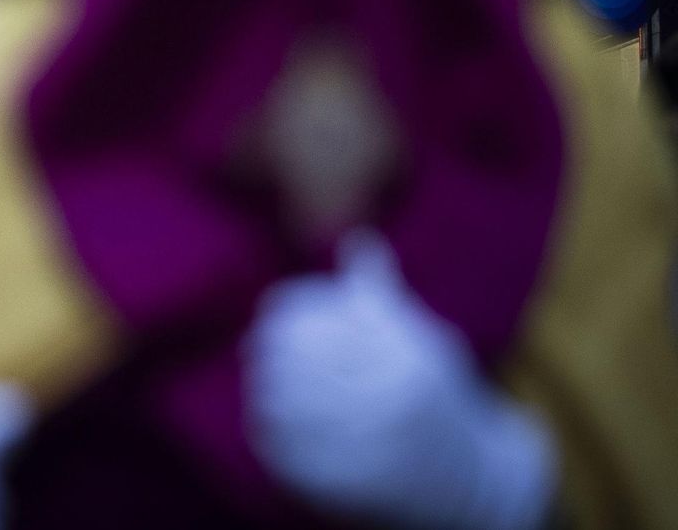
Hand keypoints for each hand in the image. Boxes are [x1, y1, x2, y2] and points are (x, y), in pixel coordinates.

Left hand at [245, 230, 555, 529]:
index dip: (279, 319)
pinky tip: (269, 426)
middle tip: (252, 354)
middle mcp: (390, 404)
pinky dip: (271, 439)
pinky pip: (289, 458)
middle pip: (291, 368)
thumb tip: (357, 238)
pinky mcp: (351, 490)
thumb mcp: (421, 337)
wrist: (475, 481)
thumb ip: (380, 293)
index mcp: (402, 360)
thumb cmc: (436, 394)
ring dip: (262, 396)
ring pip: (282, 411)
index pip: (312, 327)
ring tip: (260, 389)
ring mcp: (371, 451)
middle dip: (264, 357)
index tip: (267, 321)